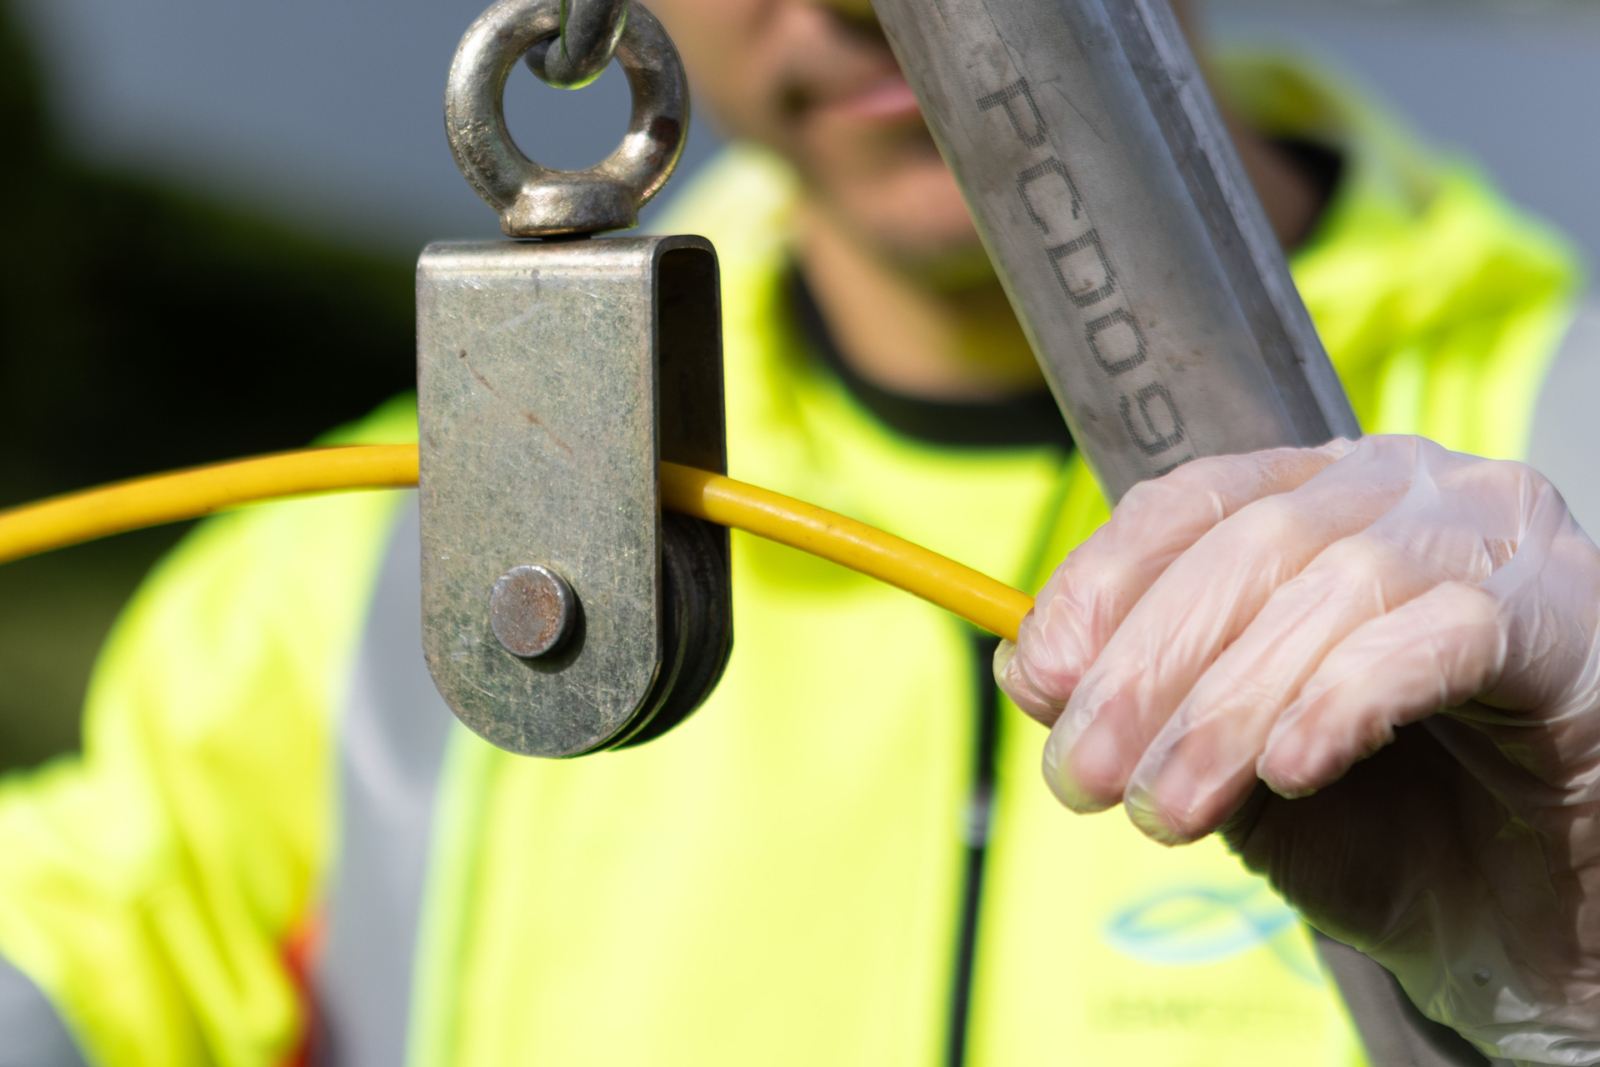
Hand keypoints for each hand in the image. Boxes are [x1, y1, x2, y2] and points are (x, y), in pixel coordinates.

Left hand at [997, 435, 1599, 1065]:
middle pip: (1245, 544)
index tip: (1042, 681)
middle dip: (1145, 670)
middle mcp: (1403, 490)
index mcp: (1314, 499)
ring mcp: (1494, 540)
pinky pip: (1437, 634)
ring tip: (1172, 810)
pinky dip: (1343, 698)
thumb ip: (1139, 701)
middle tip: (1085, 781)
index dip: (1100, 586)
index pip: (1186, 505)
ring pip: (1326, 588)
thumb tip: (1026, 661)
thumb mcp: (1225, 762)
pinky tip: (1291, 771)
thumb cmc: (1382, 828)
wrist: (1535, 928)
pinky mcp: (1567, 617)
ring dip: (1225, 709)